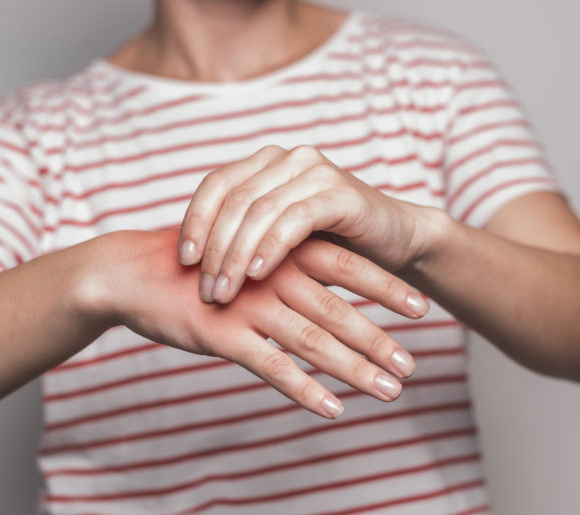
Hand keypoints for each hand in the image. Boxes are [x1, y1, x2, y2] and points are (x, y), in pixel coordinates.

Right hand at [83, 229, 429, 418]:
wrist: (132, 273)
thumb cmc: (200, 265)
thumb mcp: (251, 253)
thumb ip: (291, 263)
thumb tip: (332, 281)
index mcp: (285, 250)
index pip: (349, 266)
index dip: (387, 287)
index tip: (423, 308)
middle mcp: (274, 275)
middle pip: (340, 310)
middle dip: (380, 339)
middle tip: (413, 365)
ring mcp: (249, 305)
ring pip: (314, 341)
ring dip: (355, 369)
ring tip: (390, 391)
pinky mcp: (223, 334)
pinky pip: (272, 367)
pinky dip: (304, 389)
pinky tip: (332, 409)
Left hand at [177, 144, 438, 302]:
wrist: (397, 243)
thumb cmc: (335, 248)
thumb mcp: (281, 242)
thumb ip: (243, 240)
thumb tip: (189, 269)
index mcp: (268, 163)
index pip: (216, 185)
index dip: (194, 222)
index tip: (182, 262)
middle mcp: (289, 158)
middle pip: (234, 199)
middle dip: (215, 248)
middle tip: (206, 290)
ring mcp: (315, 171)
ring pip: (260, 210)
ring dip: (237, 254)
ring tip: (226, 291)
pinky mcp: (339, 193)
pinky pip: (294, 219)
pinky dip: (272, 247)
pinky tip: (258, 274)